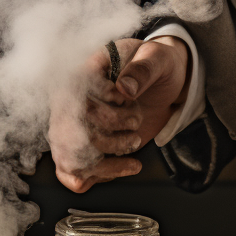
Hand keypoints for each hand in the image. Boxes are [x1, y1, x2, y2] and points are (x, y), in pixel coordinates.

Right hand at [48, 35, 189, 193]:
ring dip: (107, 163)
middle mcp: (72, 102)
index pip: (74, 99)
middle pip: (71, 134)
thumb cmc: (158, 65)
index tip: (125, 100)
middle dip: (111, 138)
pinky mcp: (88, 144)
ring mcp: (77, 126)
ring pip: (71, 159)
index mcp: (83, 73)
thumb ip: (142, 69)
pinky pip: (74, 173)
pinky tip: (125, 166)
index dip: (104, 110)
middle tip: (135, 122)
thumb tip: (124, 88)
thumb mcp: (157, 59)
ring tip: (134, 143)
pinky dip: (98, 176)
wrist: (165, 82)